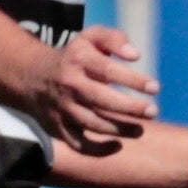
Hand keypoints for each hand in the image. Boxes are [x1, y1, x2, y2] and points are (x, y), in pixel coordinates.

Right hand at [37, 24, 158, 156]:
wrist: (32, 76)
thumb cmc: (75, 56)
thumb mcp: (91, 38)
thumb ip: (114, 38)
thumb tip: (135, 55)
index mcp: (79, 61)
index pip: (108, 71)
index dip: (133, 80)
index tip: (155, 88)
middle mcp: (69, 85)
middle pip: (101, 100)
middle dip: (130, 108)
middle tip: (153, 112)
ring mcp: (63, 108)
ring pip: (92, 123)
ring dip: (119, 129)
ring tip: (141, 130)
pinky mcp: (58, 127)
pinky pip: (77, 143)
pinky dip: (97, 150)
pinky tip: (118, 145)